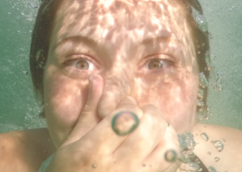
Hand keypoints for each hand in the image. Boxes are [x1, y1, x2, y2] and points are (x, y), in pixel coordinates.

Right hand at [46, 76, 181, 171]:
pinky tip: (158, 149)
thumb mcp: (71, 143)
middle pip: (149, 129)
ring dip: (165, 133)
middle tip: (143, 114)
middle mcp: (117, 168)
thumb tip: (97, 78)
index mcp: (93, 151)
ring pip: (167, 149)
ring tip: (153, 131)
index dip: (129, 105)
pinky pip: (170, 166)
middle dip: (150, 114)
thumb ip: (89, 111)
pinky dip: (170, 153)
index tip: (124, 106)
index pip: (125, 116)